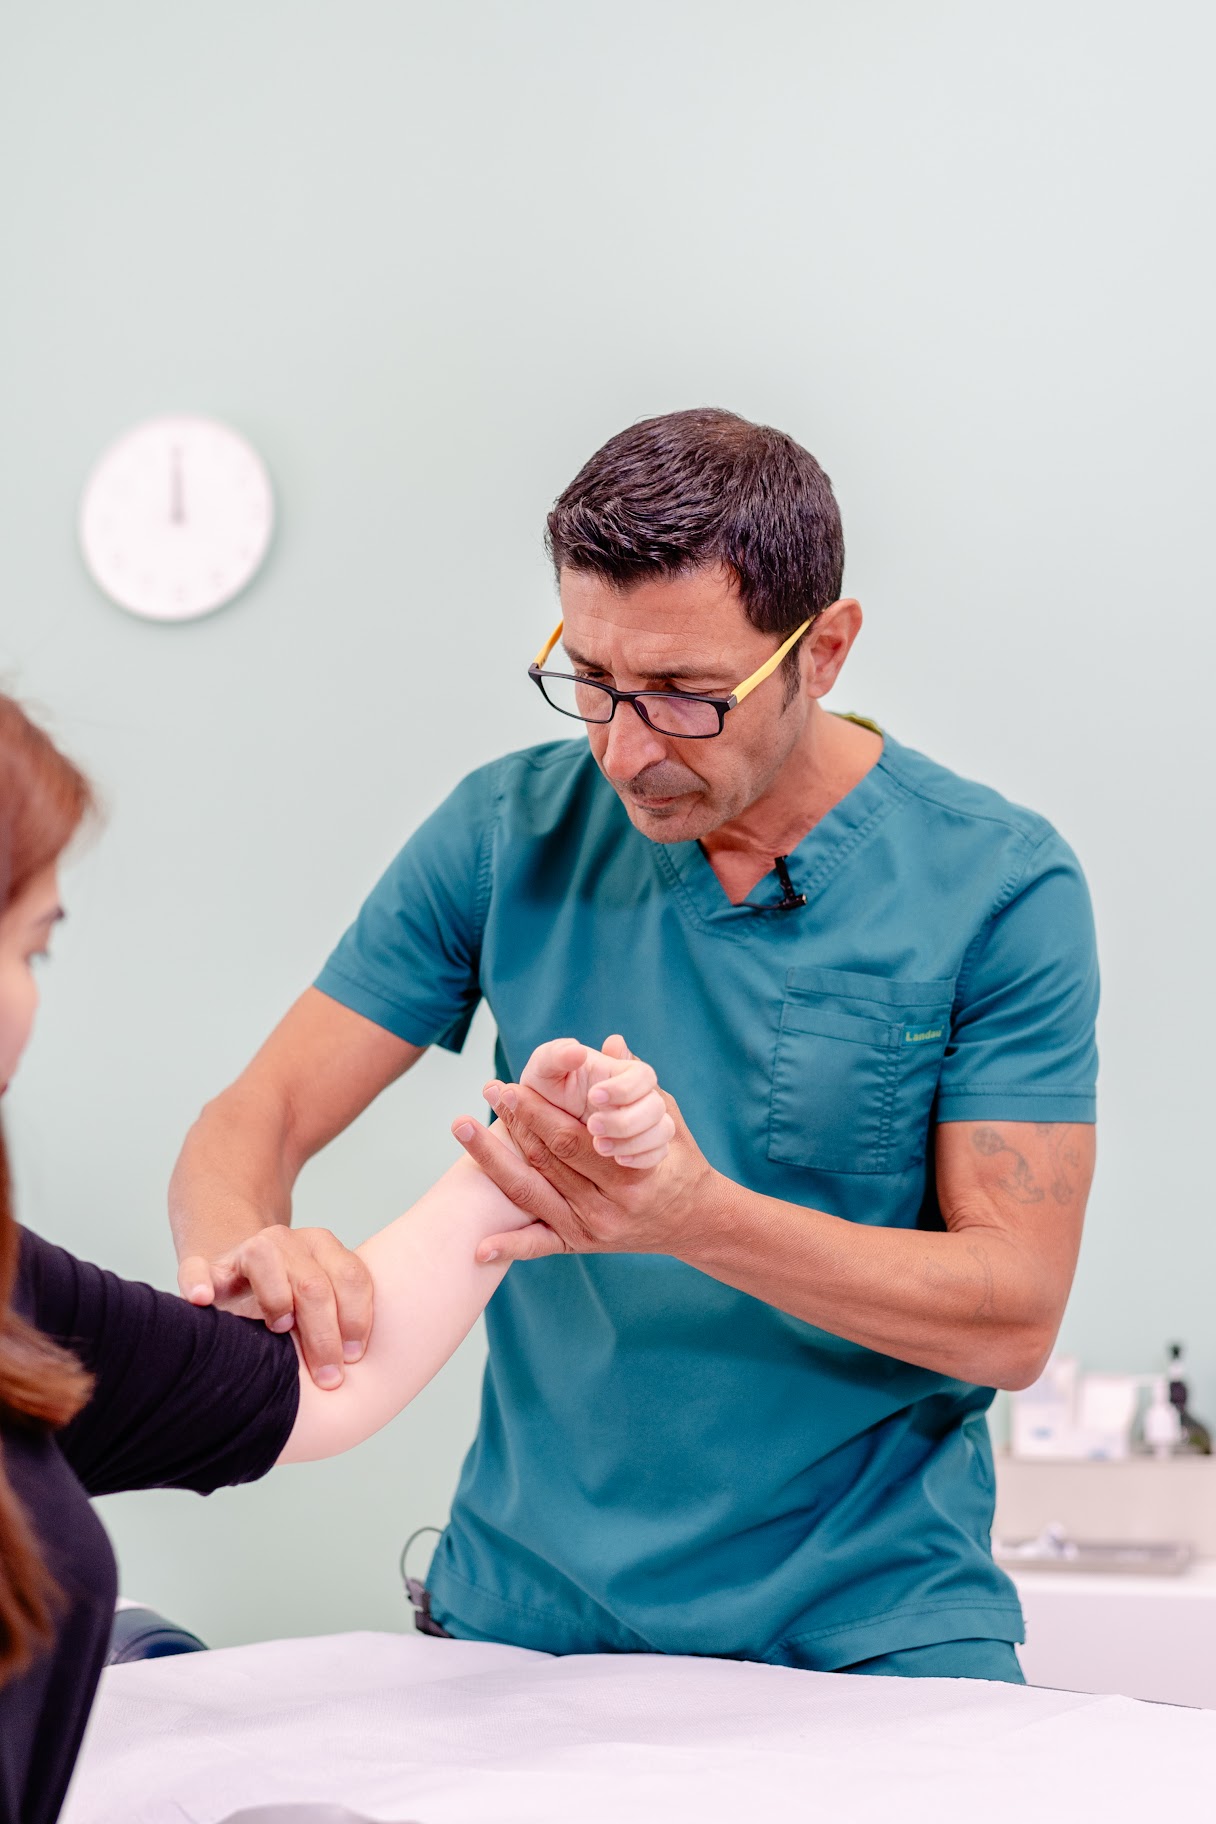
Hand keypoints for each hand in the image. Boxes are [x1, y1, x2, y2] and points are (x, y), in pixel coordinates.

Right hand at [178, 1226, 373, 1389]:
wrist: (237, 1276)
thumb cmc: (289, 1302)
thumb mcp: (319, 1305)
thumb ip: (340, 1320)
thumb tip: (360, 1365)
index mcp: (323, 1248)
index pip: (351, 1277)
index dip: (356, 1319)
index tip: (354, 1358)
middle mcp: (287, 1241)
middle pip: (314, 1282)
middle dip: (324, 1334)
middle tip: (328, 1376)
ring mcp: (246, 1250)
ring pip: (265, 1259)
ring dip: (276, 1298)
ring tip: (279, 1330)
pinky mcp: (209, 1266)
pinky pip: (199, 1268)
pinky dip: (199, 1281)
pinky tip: (201, 1299)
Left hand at [451, 1041, 719, 1264]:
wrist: (695, 1221)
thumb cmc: (679, 1160)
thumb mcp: (668, 1117)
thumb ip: (637, 1082)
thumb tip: (612, 1040)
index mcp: (630, 1173)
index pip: (571, 1138)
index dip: (537, 1110)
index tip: (511, 1084)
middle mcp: (609, 1207)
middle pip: (548, 1161)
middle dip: (514, 1123)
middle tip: (488, 1091)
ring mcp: (592, 1230)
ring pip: (533, 1193)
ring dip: (493, 1162)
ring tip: (464, 1128)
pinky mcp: (580, 1245)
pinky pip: (539, 1246)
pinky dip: (508, 1246)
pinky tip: (478, 1247)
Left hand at [519, 1034, 673, 1166]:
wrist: (542, 1123)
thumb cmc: (546, 1088)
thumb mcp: (543, 1069)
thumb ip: (555, 1055)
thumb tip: (577, 1052)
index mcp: (622, 1071)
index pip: (643, 1075)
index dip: (624, 1087)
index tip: (593, 1096)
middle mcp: (639, 1096)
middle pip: (656, 1106)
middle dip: (625, 1119)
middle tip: (592, 1126)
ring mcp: (645, 1123)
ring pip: (662, 1131)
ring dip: (634, 1140)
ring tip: (600, 1147)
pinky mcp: (645, 1147)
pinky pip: (659, 1153)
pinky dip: (643, 1157)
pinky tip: (619, 1160)